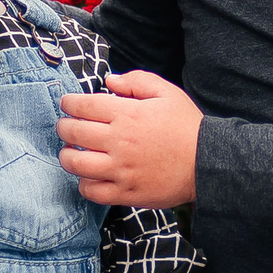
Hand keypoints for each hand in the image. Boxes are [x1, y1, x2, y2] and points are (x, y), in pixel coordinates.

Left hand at [58, 71, 201, 206]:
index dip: (69, 103)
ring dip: (67, 156)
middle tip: (66, 126)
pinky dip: (84, 184)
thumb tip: (109, 81)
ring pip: (75, 163)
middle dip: (63, 127)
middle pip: (73, 132)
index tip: (67, 104)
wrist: (208, 162)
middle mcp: (119, 141)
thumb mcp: (167, 93)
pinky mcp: (126, 192)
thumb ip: (136, 81)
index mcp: (127, 114)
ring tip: (71, 152)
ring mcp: (121, 169)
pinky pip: (91, 191)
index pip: (82, 106)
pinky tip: (88, 177)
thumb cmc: (187, 126)